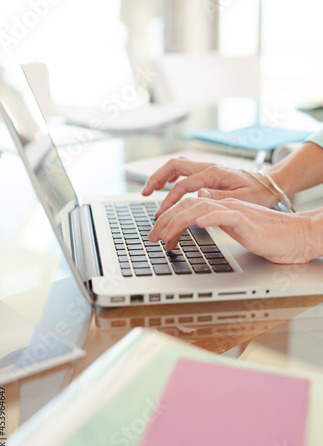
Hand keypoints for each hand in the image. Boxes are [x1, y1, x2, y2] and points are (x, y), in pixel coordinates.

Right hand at [142, 157, 277, 217]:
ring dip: (161, 175)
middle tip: (144, 193)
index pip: (183, 185)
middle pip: (174, 166)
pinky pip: (184, 169)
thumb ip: (219, 196)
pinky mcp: (207, 172)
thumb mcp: (242, 198)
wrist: (269, 184)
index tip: (161, 214)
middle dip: (156, 178)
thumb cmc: (257, 193)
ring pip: (177, 165)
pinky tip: (167, 184)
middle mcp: (208, 167)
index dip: (169, 200)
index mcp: (214, 174)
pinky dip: (171, 175)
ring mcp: (207, 168)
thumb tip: (197, 195)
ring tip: (149, 189)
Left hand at [148, 197, 315, 263]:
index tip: (157, 235)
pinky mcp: (247, 222)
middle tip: (152, 238)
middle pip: (187, 205)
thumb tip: (197, 219)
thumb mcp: (235, 228)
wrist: (295, 235)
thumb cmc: (266, 235)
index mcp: (220, 206)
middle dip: (165, 221)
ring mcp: (235, 212)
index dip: (169, 219)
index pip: (188, 206)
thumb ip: (216, 221)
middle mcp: (225, 205)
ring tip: (164, 235)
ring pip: (200, 208)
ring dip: (178, 221)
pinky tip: (198, 223)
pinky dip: (210, 218)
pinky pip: (226, 216)